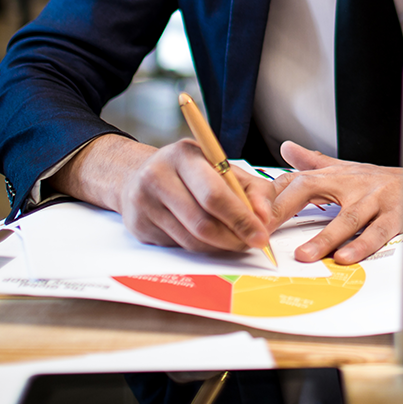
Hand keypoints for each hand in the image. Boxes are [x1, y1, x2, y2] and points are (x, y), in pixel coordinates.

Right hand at [52, 134, 274, 254]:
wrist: (138, 175)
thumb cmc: (190, 172)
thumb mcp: (223, 167)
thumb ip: (253, 188)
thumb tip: (264, 218)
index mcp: (184, 155)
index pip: (214, 194)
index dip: (241, 219)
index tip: (261, 235)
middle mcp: (158, 176)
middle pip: (202, 222)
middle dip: (233, 238)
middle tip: (251, 243)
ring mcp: (144, 203)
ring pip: (192, 241)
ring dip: (220, 247)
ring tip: (234, 240)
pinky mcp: (139, 227)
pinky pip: (178, 247)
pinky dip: (200, 248)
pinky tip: (207, 237)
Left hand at [269, 141, 402, 264]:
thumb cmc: (379, 181)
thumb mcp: (346, 168)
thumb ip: (314, 163)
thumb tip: (286, 147)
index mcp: (336, 175)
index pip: (296, 181)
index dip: (271, 197)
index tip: (250, 216)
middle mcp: (352, 183)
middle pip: (313, 189)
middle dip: (286, 209)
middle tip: (264, 230)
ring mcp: (374, 200)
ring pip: (347, 218)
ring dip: (325, 237)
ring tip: (305, 256)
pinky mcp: (396, 216)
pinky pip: (378, 232)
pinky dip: (362, 245)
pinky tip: (345, 258)